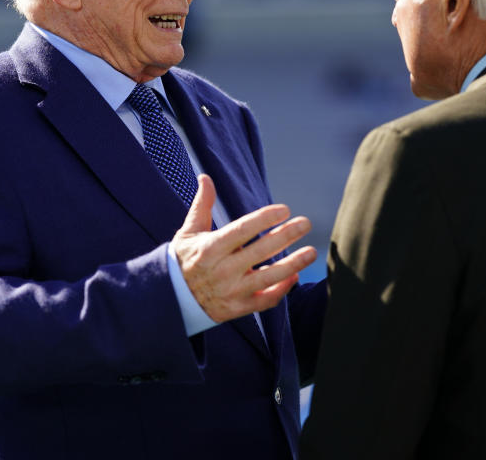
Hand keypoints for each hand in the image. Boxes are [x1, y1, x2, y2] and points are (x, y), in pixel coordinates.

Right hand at [171, 174, 316, 322]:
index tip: (284, 209)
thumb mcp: (188, 232)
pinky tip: (295, 276)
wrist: (173, 299)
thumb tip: (206, 177)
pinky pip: (265, 301)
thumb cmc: (184, 260)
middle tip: (305, 223)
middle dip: (286, 235)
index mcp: (211, 248)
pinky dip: (282, 290)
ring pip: (268, 278)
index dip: (264, 219)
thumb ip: (202, 205)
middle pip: (260, 251)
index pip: (242, 230)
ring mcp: (232, 291)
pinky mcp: (238, 308)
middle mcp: (223, 270)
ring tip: (311, 252)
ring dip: (293, 264)